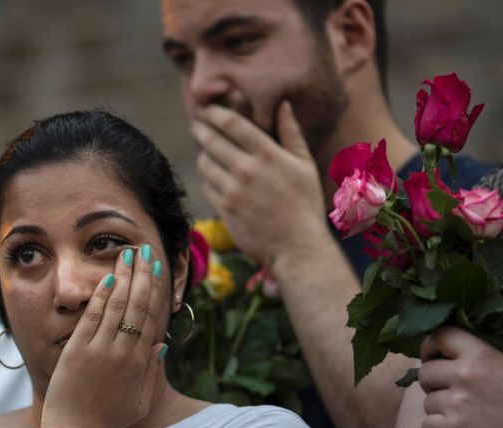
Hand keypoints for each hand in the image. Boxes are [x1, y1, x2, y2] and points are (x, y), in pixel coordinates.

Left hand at [42, 244, 166, 427]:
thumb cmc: (107, 422)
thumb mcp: (139, 403)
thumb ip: (152, 375)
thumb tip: (161, 346)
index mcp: (140, 364)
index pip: (151, 318)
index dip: (155, 291)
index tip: (157, 270)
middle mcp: (123, 353)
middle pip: (137, 306)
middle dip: (142, 275)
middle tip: (145, 251)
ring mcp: (100, 350)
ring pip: (117, 306)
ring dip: (124, 278)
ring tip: (127, 254)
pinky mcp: (78, 351)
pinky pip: (93, 318)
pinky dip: (102, 297)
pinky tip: (108, 279)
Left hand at [192, 101, 330, 272]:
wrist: (297, 246)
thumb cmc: (305, 204)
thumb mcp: (305, 165)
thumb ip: (291, 133)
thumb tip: (283, 104)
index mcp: (268, 154)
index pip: (232, 124)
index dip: (215, 113)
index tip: (208, 109)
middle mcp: (247, 169)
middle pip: (212, 141)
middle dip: (201, 129)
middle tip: (197, 124)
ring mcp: (233, 190)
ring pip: (205, 164)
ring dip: (203, 154)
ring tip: (205, 151)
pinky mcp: (225, 209)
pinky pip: (207, 186)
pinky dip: (208, 178)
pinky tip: (213, 176)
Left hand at [418, 327, 502, 427]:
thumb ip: (476, 360)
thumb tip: (446, 361)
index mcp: (479, 353)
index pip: (439, 336)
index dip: (430, 347)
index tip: (434, 358)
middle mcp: (463, 374)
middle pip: (425, 373)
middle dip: (433, 384)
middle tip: (452, 394)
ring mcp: (456, 402)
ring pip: (426, 402)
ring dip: (439, 410)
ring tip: (465, 417)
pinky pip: (427, 426)